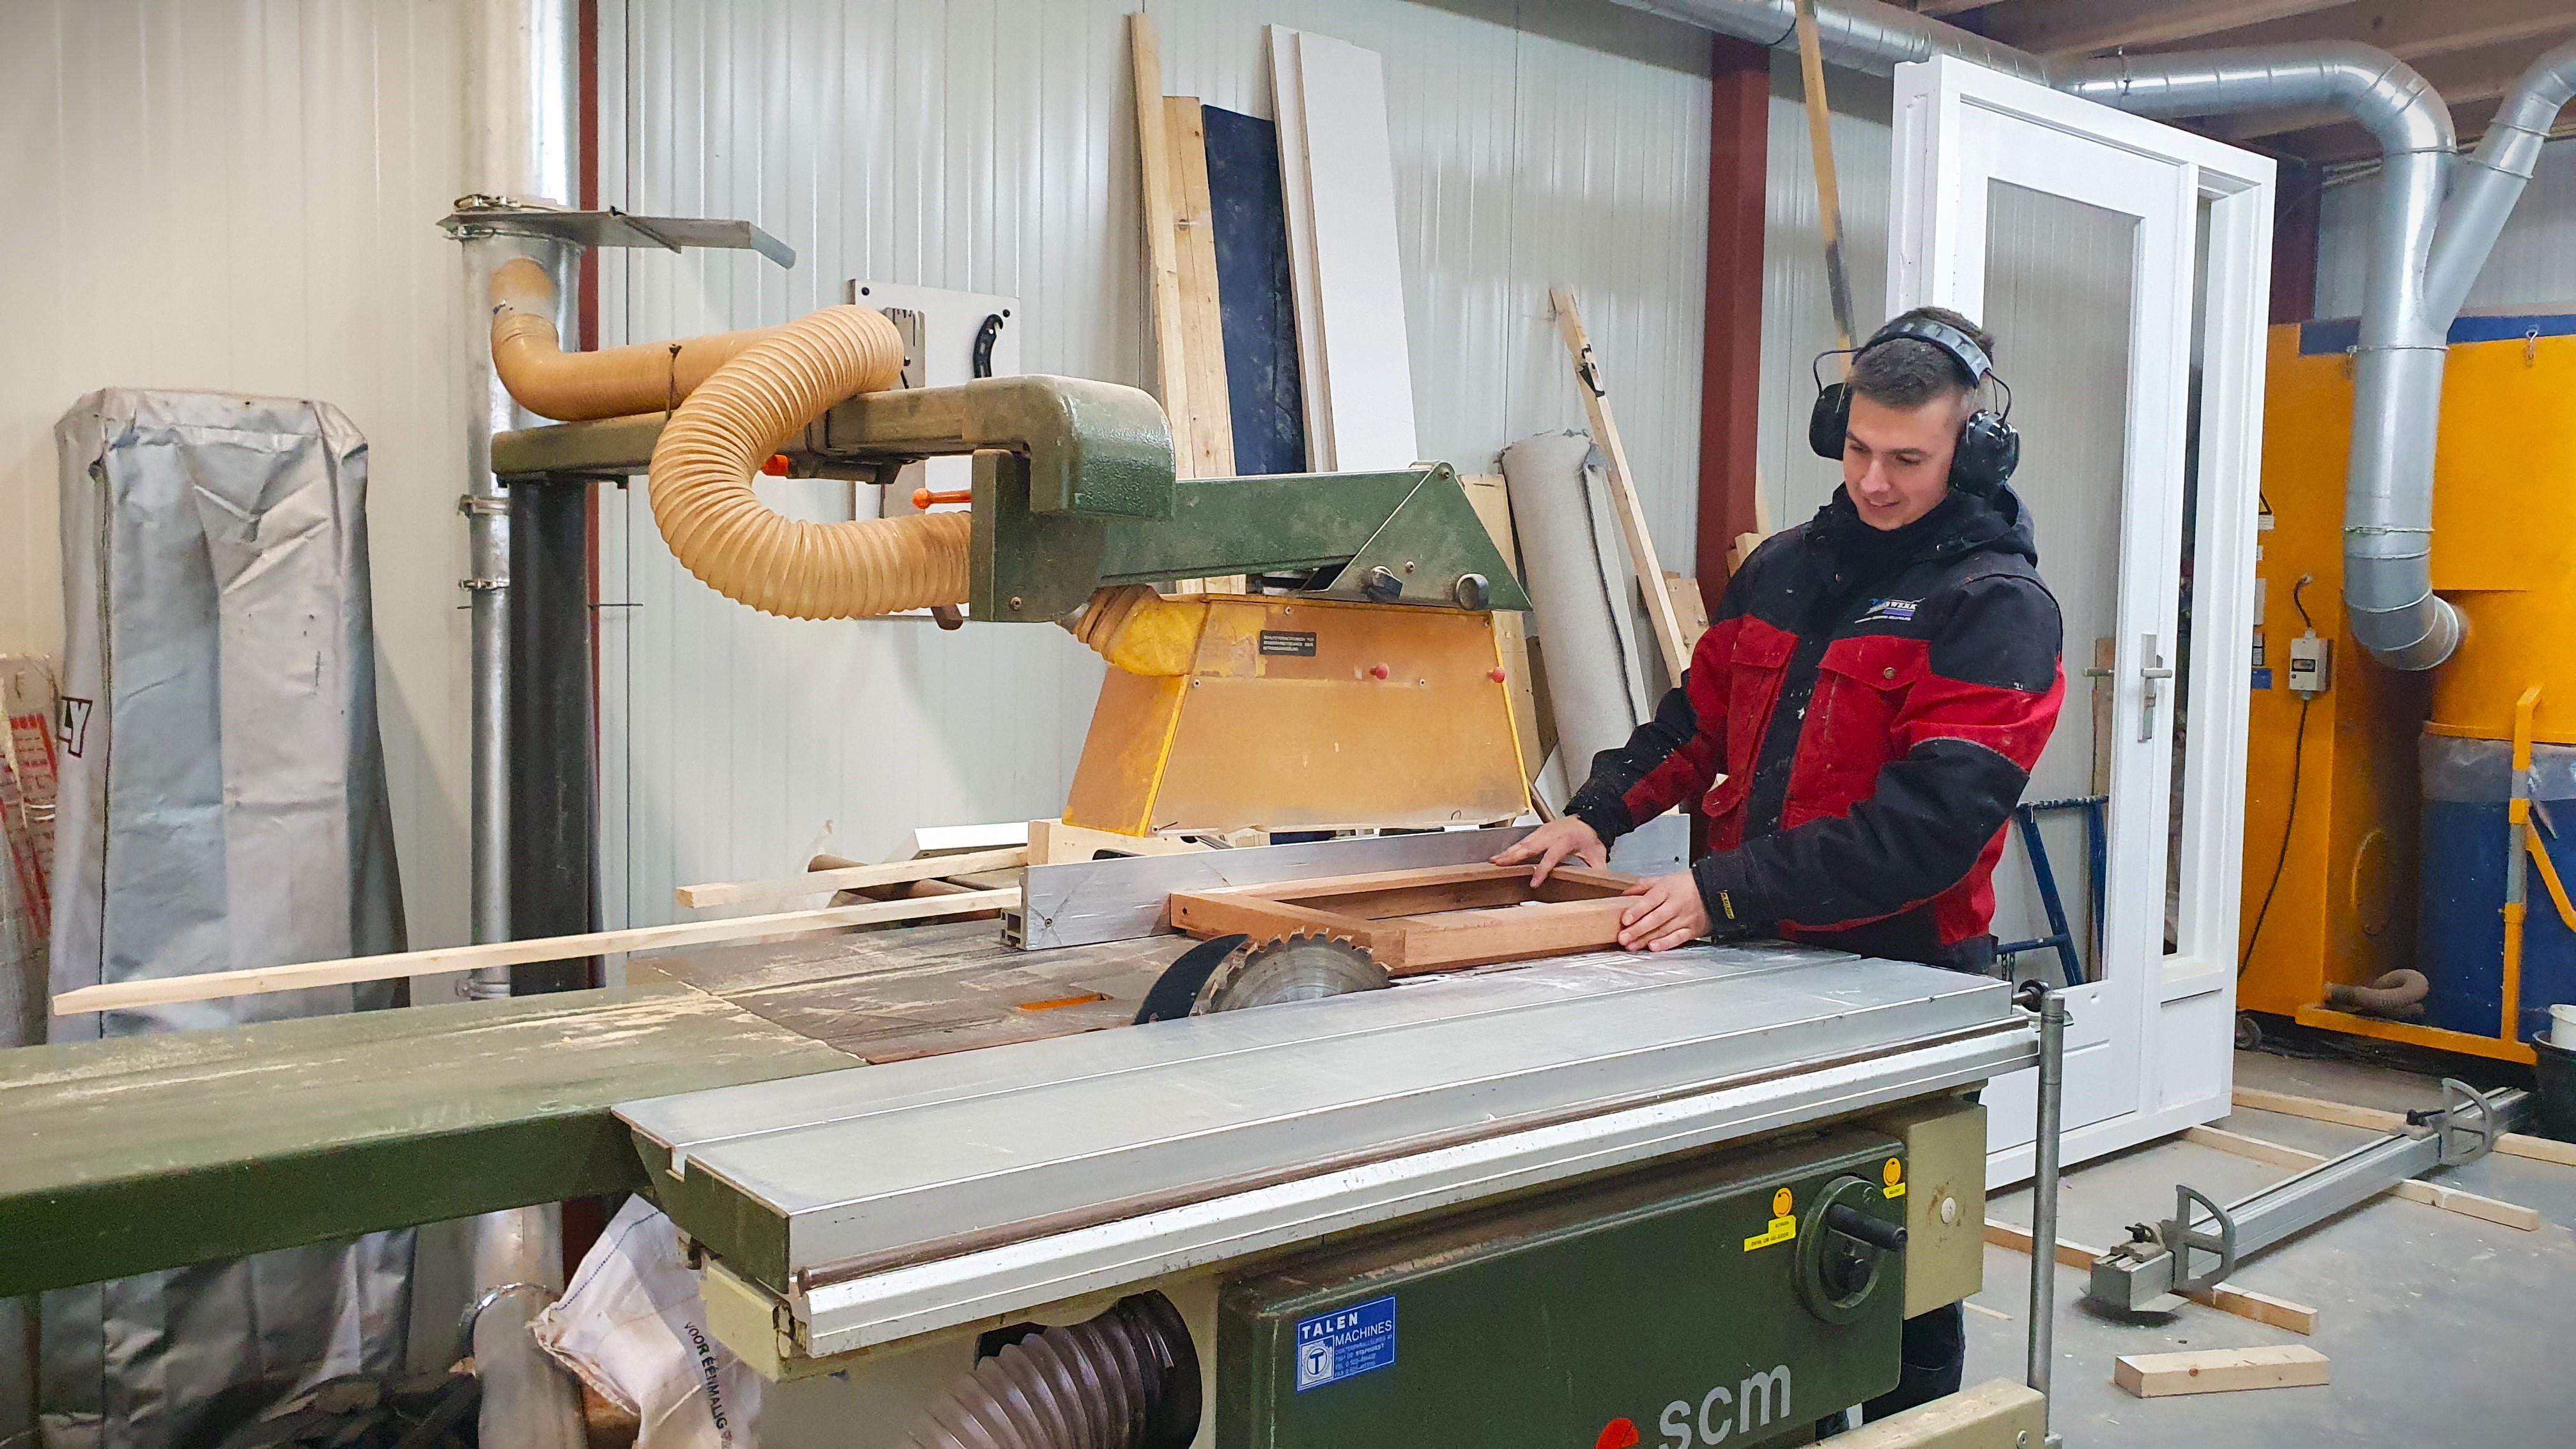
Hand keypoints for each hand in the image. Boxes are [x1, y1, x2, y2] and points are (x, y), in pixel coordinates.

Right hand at [1491, 816, 1606, 884]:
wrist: (1591, 817)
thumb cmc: (1591, 836)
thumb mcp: (1598, 855)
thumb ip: (1598, 871)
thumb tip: (1601, 886)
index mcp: (1565, 840)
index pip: (1551, 857)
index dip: (1542, 870)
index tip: (1534, 882)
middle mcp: (1551, 834)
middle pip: (1529, 847)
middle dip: (1513, 856)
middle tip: (1499, 864)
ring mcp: (1544, 832)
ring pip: (1523, 842)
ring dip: (1508, 852)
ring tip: (1495, 860)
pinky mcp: (1539, 831)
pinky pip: (1523, 840)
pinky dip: (1512, 848)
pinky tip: (1503, 855)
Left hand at [1618, 872, 1710, 951]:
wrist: (1715, 890)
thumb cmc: (1688, 884)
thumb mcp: (1665, 879)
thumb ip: (1644, 886)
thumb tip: (1625, 894)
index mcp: (1667, 889)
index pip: (1650, 901)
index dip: (1637, 911)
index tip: (1625, 919)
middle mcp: (1676, 904)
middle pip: (1654, 918)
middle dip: (1637, 929)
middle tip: (1623, 937)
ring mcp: (1684, 918)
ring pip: (1663, 930)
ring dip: (1646, 939)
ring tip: (1632, 945)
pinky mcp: (1692, 930)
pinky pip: (1678, 938)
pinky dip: (1666, 943)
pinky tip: (1654, 947)